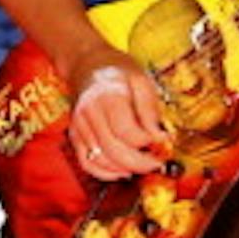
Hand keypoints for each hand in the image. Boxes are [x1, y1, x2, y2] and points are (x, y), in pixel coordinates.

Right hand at [68, 57, 169, 180]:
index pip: (127, 131)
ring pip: (100, 160)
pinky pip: (87, 162)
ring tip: (143, 166)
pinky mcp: (75, 135)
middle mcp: (90, 112)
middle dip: (140, 163)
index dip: (148, 142)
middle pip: (114, 149)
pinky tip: (122, 171)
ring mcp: (80, 125)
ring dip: (125, 169)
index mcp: (108, 96)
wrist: (87, 64)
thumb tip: (160, 137)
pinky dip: (105, 173)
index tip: (163, 141)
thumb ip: (150, 110)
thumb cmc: (117, 71)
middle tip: (157, 163)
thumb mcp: (141, 80)